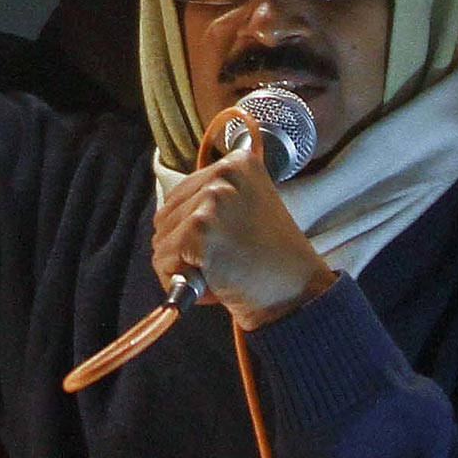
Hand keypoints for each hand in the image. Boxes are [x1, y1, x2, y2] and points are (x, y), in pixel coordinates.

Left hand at [151, 145, 336, 329]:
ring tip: (220, 270)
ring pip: (162, 237)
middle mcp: (224, 174)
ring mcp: (212, 200)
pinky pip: (163, 259)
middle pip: (166, 214)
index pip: (182, 194)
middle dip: (185, 246)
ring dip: (181, 264)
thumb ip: (213, 198)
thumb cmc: (271, 259)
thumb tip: (170, 207)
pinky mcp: (200, 229)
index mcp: (237, 163)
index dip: (195, 228)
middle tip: (223, 260)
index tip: (226, 241)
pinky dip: (178, 279)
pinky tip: (213, 281)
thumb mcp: (247, 208)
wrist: (295, 294)